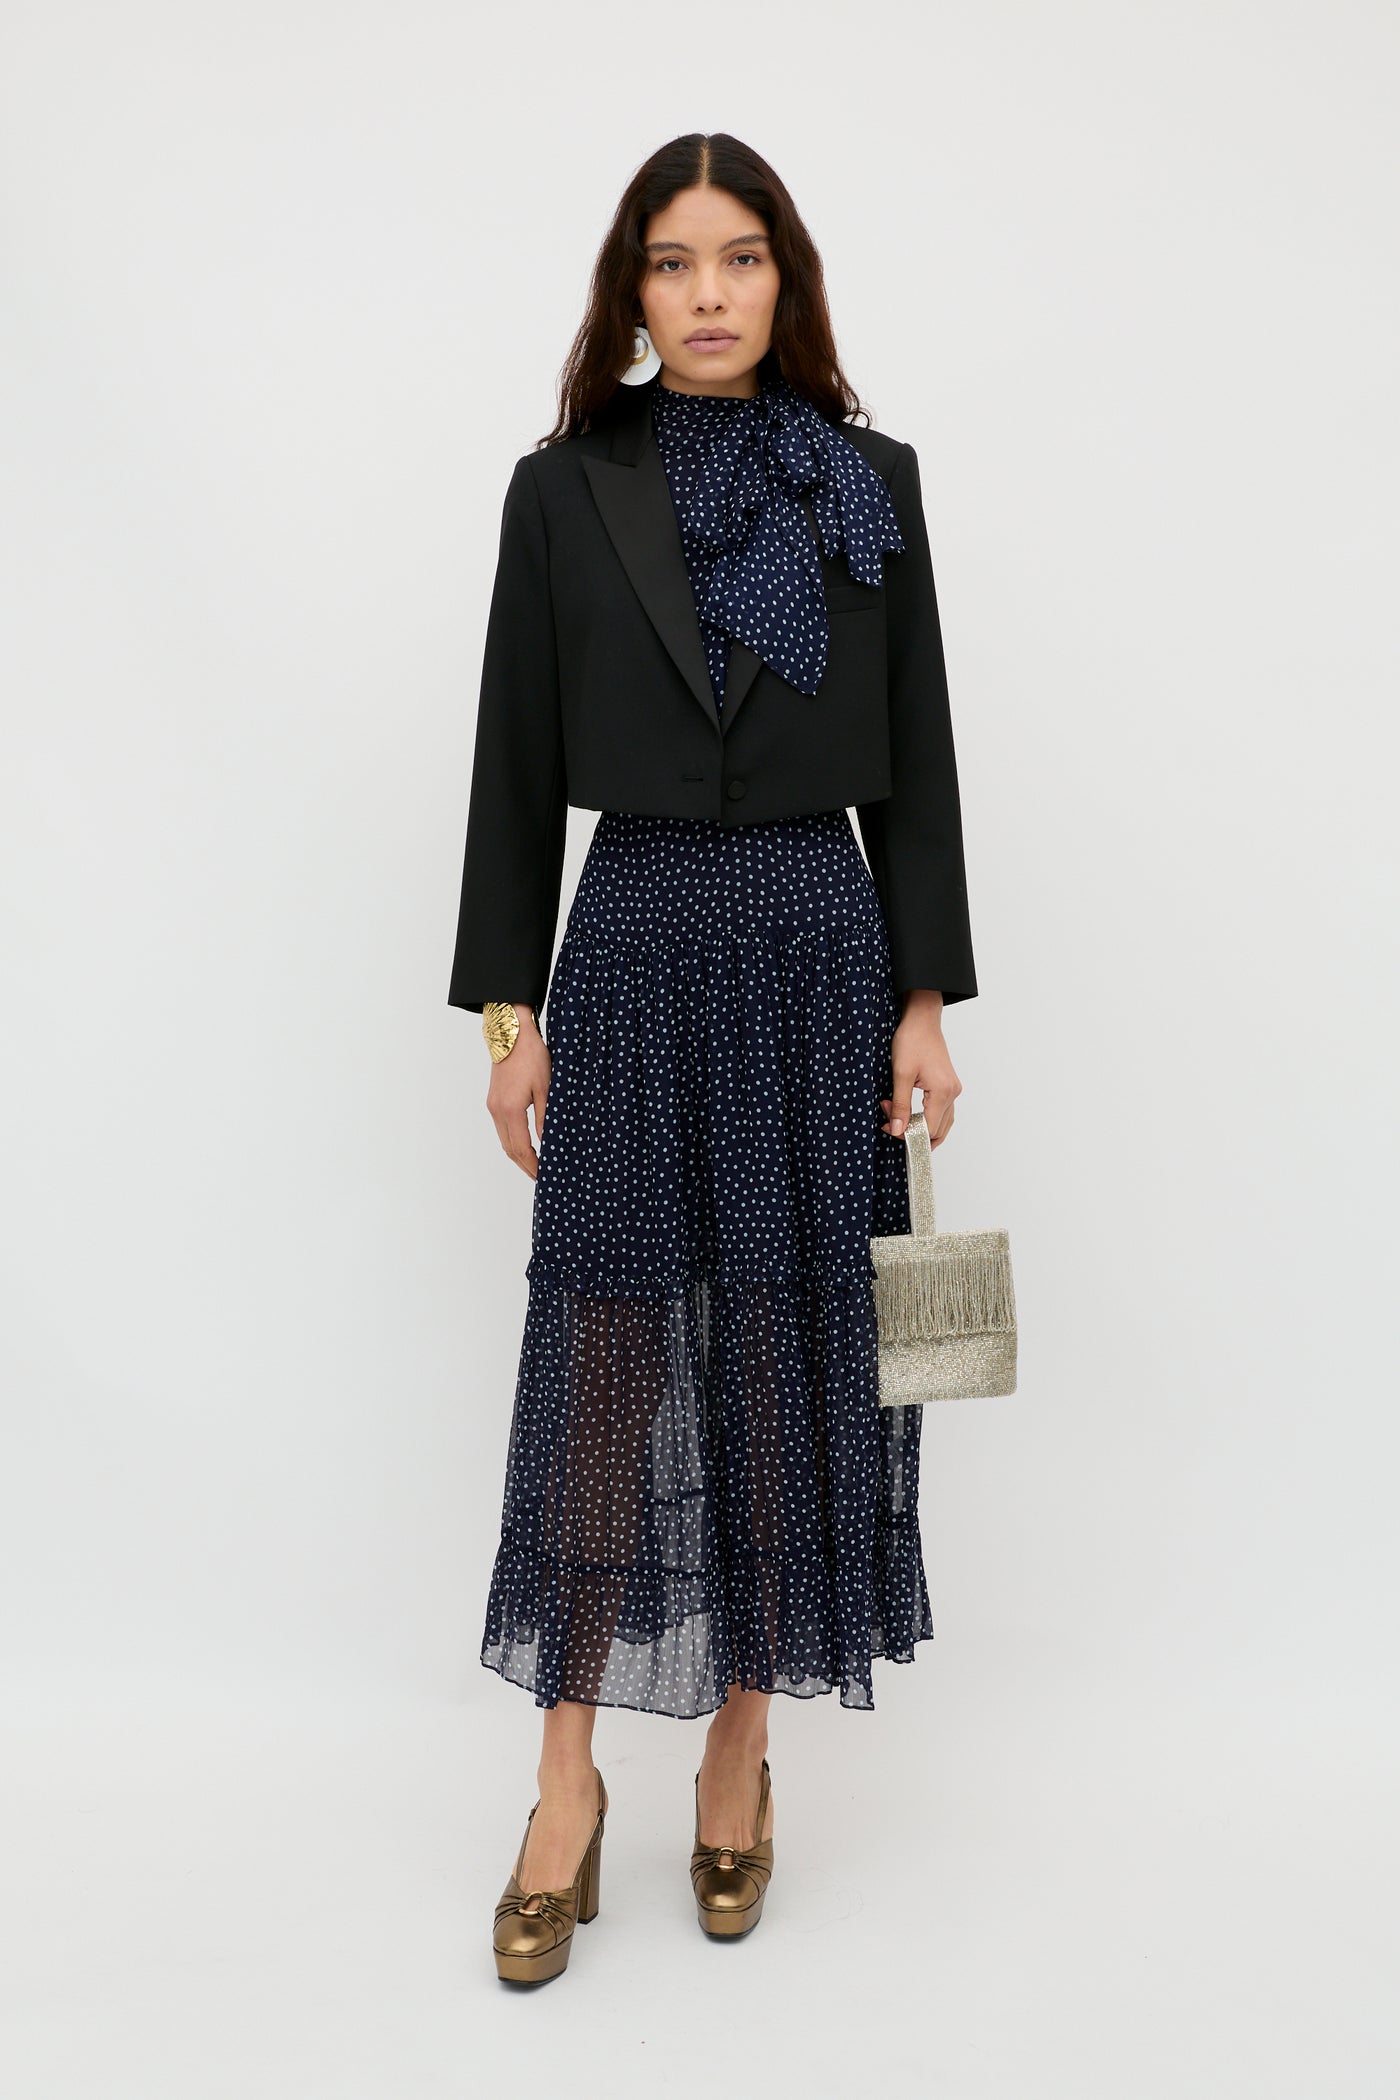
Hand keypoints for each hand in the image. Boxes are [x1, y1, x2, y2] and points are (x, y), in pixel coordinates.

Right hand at [486, 1006, 550, 1180]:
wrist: (511, 1032)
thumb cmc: (532, 1055)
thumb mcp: (546, 1087)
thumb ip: (546, 1117)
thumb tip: (549, 1143)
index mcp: (510, 1109)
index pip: (521, 1148)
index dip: (533, 1165)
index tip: (545, 1176)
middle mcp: (497, 1110)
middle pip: (509, 1149)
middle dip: (525, 1165)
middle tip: (540, 1178)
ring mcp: (493, 1105)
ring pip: (504, 1140)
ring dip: (518, 1155)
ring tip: (534, 1165)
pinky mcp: (494, 1099)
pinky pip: (502, 1128)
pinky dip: (513, 1141)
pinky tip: (525, 1144)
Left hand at [880, 989, 961, 1148]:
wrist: (922, 1020)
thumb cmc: (912, 1041)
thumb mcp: (901, 1074)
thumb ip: (900, 1105)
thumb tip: (897, 1130)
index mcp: (943, 1092)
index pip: (928, 1129)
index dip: (907, 1134)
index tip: (887, 1126)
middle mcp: (953, 1093)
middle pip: (937, 1131)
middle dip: (911, 1130)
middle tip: (889, 1118)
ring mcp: (953, 1090)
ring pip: (941, 1124)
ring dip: (919, 1126)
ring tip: (896, 1115)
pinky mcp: (949, 1086)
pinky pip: (942, 1113)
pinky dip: (927, 1118)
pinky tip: (910, 1114)